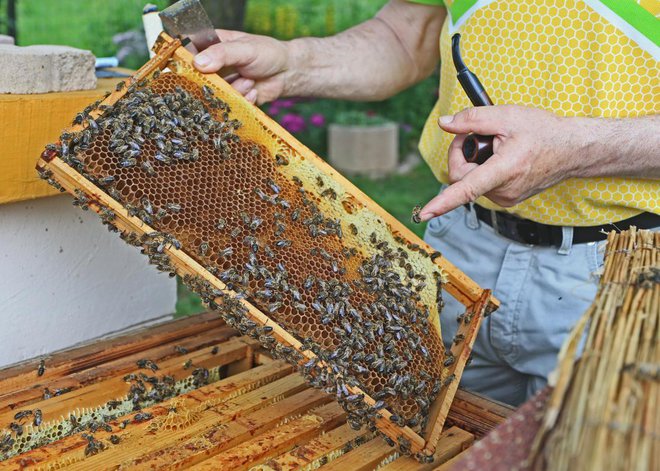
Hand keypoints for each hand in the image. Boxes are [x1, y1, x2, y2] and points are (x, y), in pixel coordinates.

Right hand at [193, 29, 290, 104]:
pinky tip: (254, 91)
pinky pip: (230, 105)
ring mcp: (223, 83)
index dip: (187, 61)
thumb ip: (222, 54)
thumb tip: (199, 63)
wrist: (288, 73)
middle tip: (227, 81)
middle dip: (214, 83)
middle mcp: (214, 65)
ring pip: (215, 94)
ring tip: (250, 80)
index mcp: (212, 45)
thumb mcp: (245, 49)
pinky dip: (244, 100)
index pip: (189, 51)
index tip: (194, 69)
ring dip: (235, 90)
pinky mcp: (233, 99)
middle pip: (198, 78)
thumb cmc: (268, 53)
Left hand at [419, 105, 577, 220]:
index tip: (425, 213)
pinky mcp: (508, 199)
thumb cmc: (543, 131)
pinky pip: (483, 185)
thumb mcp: (507, 116)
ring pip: (471, 181)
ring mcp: (506, 198)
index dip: (443, 202)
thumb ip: (472, 119)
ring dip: (473, 161)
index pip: (467, 189)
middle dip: (460, 154)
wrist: (572, 149)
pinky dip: (483, 169)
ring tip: (494, 145)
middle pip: (461, 177)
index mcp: (505, 170)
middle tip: (473, 133)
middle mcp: (504, 191)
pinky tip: (499, 157)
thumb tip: (445, 123)